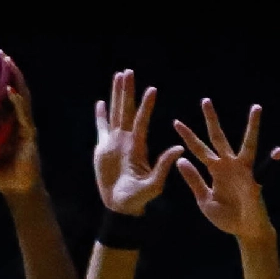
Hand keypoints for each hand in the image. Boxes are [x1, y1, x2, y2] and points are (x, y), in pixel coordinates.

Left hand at [0, 55, 41, 197]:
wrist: (18, 190)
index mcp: (5, 122)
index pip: (0, 95)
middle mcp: (16, 119)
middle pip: (13, 87)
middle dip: (7, 69)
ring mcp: (25, 125)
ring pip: (23, 95)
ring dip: (16, 77)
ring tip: (7, 60)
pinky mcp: (30, 134)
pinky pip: (24, 115)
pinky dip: (17, 102)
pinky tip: (10, 91)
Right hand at [94, 70, 182, 215]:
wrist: (120, 206)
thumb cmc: (139, 198)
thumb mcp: (154, 184)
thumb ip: (163, 166)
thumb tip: (179, 148)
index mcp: (138, 146)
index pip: (141, 120)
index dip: (146, 105)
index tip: (152, 89)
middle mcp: (126, 140)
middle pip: (126, 110)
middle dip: (127, 91)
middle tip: (128, 72)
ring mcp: (114, 143)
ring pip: (115, 113)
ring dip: (116, 95)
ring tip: (118, 77)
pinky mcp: (102, 149)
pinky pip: (101, 128)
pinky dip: (100, 116)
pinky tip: (100, 103)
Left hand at [174, 99, 279, 241]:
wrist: (244, 231)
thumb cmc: (226, 216)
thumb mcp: (204, 199)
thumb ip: (194, 180)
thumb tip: (180, 160)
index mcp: (216, 170)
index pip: (199, 150)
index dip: (188, 137)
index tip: (176, 122)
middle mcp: (229, 166)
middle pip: (219, 138)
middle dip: (212, 120)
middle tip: (205, 100)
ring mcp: (244, 172)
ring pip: (248, 144)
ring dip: (252, 127)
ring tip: (256, 108)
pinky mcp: (255, 183)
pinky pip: (265, 170)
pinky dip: (273, 161)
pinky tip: (278, 151)